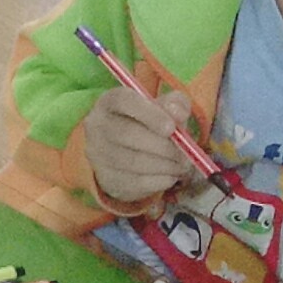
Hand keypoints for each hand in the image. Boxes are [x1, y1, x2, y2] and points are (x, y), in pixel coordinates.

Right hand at [83, 88, 195, 203]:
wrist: (128, 152)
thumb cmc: (149, 124)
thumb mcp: (164, 108)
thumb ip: (176, 104)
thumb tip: (178, 114)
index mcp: (110, 102)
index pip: (124, 101)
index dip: (149, 114)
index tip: (171, 128)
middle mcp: (97, 125)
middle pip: (127, 134)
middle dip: (162, 146)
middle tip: (185, 154)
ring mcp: (98, 154)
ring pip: (132, 161)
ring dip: (164, 165)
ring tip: (182, 165)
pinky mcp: (106, 178)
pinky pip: (135, 181)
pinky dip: (159, 180)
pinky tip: (171, 176)